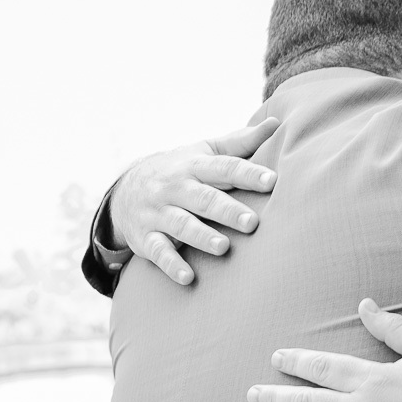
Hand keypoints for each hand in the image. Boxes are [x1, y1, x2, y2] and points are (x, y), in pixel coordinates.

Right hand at [111, 117, 279, 283]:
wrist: (125, 191)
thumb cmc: (180, 171)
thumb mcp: (204, 152)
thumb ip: (240, 143)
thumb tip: (276, 123)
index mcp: (194, 166)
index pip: (224, 168)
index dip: (248, 174)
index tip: (272, 181)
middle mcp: (175, 188)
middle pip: (204, 199)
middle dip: (227, 210)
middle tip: (252, 223)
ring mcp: (158, 213)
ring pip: (181, 225)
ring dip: (201, 237)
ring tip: (223, 248)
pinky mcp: (146, 238)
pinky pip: (158, 252)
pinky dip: (172, 265)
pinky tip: (188, 278)